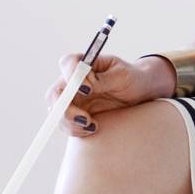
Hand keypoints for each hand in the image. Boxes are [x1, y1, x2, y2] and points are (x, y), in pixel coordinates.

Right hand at [45, 51, 163, 137]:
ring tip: (92, 126)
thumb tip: (84, 86)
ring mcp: (72, 97)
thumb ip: (104, 79)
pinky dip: (75, 130)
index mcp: (85, 63)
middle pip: (56, 92)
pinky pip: (65, 124)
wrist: (139, 93)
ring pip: (57, 112)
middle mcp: (73, 80)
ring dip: (70, 123)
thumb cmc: (132, 78)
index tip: (87, 89)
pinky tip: (92, 128)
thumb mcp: (122, 76)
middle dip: (65, 109)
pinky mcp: (75, 113)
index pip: (68, 63)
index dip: (71, 75)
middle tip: (85, 119)